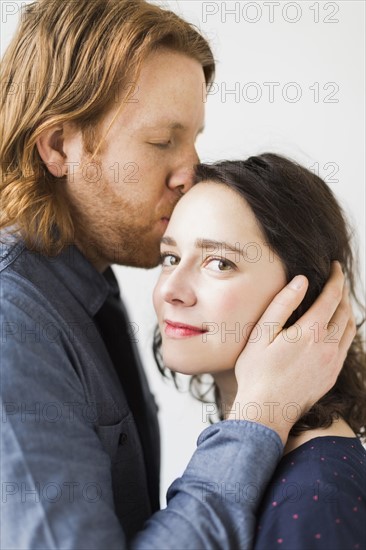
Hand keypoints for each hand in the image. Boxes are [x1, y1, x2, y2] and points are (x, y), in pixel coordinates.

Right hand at [232, 262, 355, 444]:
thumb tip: (301, 282)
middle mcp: (327, 346)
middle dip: (342, 292)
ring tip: (339, 301)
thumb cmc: (257, 372)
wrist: (267, 411)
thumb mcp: (261, 334)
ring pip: (350, 329)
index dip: (336, 279)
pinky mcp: (332, 375)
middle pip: (344, 311)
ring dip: (347, 311)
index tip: (336, 267)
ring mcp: (332, 362)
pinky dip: (346, 330)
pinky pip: (346, 346)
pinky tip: (336, 329)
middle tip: (337, 280)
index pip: (332, 297)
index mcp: (310, 332)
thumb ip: (282, 305)